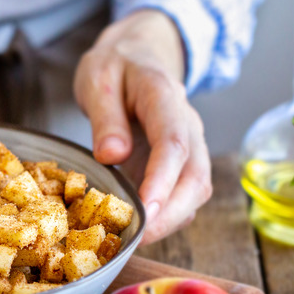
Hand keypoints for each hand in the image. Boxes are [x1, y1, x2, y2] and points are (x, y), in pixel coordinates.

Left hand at [73, 9, 211, 243]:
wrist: (138, 55)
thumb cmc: (116, 66)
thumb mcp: (98, 78)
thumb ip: (105, 117)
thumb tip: (112, 155)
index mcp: (165, 98)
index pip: (173, 143)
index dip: (162, 179)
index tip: (146, 209)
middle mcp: (187, 125)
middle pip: (195, 176)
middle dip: (170, 213)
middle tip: (137, 238)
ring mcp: (189, 146)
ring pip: (195, 191)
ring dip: (170, 220)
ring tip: (133, 239)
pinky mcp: (180, 163)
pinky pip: (182, 195)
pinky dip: (165, 216)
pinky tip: (137, 227)